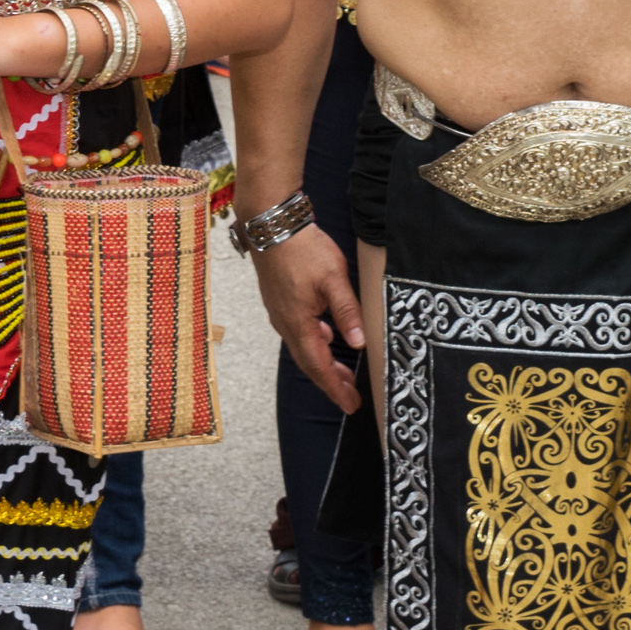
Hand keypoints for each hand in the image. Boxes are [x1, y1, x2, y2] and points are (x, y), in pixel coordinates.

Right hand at [257, 226, 366, 408]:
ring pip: (303, 348)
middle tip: (349, 397)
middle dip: (330, 382)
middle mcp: (285, 323)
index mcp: (298, 322)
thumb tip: (359, 343)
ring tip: (342, 374)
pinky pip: (297, 332)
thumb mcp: (334, 278)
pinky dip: (314, 343)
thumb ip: (347, 311)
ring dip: (322, 363)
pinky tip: (325, 337)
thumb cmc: (302, 249)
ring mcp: (280, 312)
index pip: (318, 366)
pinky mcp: (280, 301)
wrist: (272, 225)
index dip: (334, 388)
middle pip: (308, 362)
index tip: (349, 405)